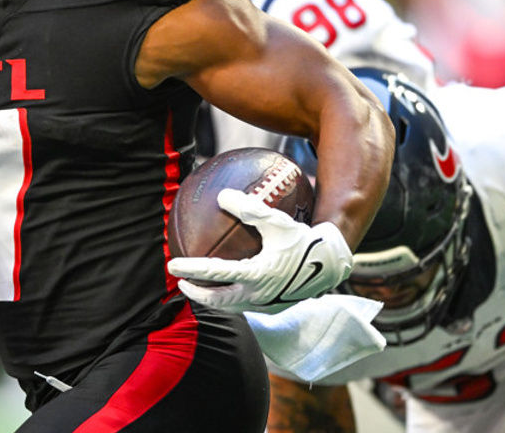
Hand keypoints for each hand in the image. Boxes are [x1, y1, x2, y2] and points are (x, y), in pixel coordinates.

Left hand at [167, 188, 352, 311]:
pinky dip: (230, 299)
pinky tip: (228, 287)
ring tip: (199, 287)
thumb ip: (249, 208)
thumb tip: (221, 196)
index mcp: (257, 275)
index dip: (190, 269)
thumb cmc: (303, 238)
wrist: (332, 264)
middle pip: (218, 300)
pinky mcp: (274, 308)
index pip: (215, 274)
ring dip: (212, 299)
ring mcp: (266, 305)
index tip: (172, 264)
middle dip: (196, 293)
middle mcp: (259, 295)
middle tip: (180, 282)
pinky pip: (245, 305)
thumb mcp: (276, 220)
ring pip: (231, 306)